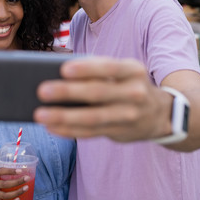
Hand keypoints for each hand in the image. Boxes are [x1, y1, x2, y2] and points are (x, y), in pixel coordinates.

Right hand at [0, 167, 30, 199]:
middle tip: (27, 178)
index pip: (0, 171)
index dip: (10, 171)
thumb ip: (6, 171)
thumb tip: (24, 169)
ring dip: (17, 192)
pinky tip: (18, 199)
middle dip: (17, 182)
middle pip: (4, 184)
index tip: (21, 170)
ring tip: (26, 188)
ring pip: (5, 195)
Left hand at [34, 57, 171, 142]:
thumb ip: (98, 71)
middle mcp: (135, 93)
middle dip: (67, 92)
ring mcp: (129, 116)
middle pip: (97, 93)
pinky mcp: (120, 133)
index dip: (87, 68)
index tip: (63, 69)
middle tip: (41, 90)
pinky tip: (51, 127)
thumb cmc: (129, 84)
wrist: (161, 113)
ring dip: (63, 117)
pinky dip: (69, 130)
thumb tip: (58, 75)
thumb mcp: (124, 71)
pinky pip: (91, 133)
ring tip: (39, 114)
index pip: (109, 67)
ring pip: (92, 118)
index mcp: (134, 70)